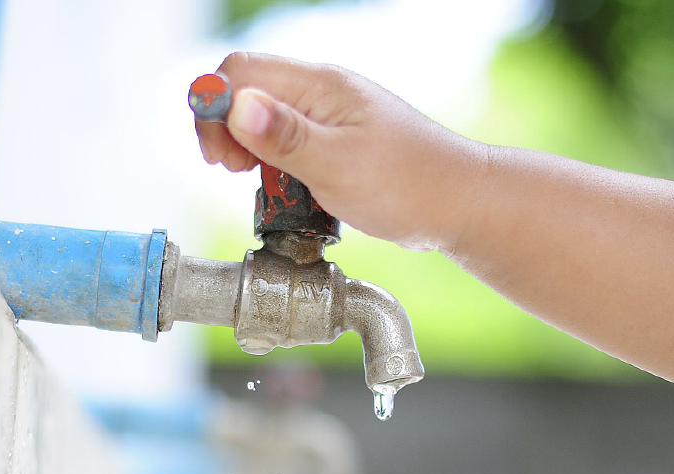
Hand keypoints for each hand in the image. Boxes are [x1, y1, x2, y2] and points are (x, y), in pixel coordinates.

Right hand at [195, 52, 483, 252]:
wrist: (458, 204)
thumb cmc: (408, 185)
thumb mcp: (337, 165)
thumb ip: (283, 137)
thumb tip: (235, 105)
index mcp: (319, 86)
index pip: (239, 71)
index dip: (215, 109)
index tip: (220, 157)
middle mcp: (320, 92)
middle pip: (246, 91)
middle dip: (226, 131)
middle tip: (235, 172)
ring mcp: (328, 116)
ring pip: (263, 119)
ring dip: (250, 150)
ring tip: (261, 183)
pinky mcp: (335, 142)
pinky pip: (287, 143)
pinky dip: (275, 165)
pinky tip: (287, 189)